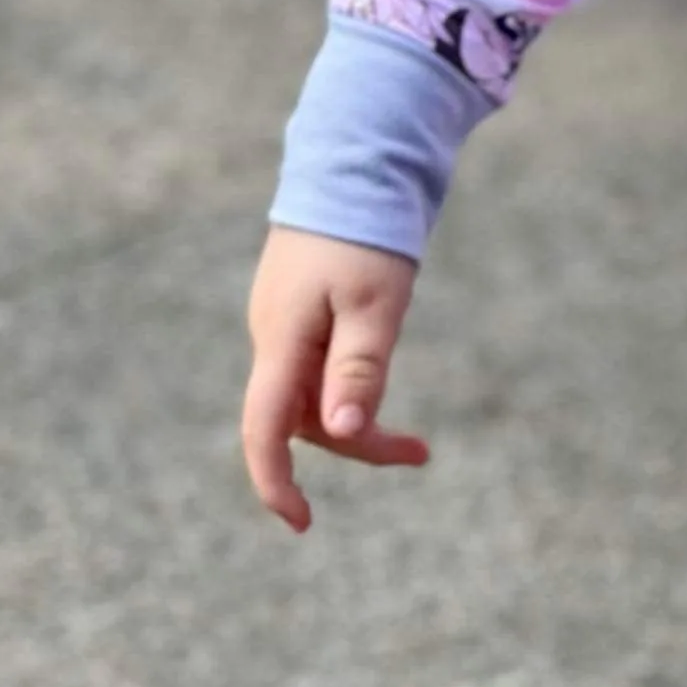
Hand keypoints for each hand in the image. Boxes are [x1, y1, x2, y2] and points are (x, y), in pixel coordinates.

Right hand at [241, 225, 427, 532]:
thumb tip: (343, 434)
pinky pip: (315, 370)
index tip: (302, 523)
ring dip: (356, 421)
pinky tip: (379, 380)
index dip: (275, 482)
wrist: (353, 164)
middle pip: (298, 420)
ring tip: (419, 442)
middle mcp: (271, 338)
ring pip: (309, 397)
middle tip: (422, 454)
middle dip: (354, 447)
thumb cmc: (367, 234)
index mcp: (281, 340)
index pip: (263, 429)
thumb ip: (358, 370)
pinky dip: (347, 391)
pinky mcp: (298, 313)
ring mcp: (282, 325)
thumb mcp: (374, 305)